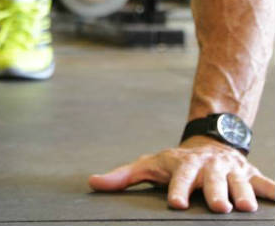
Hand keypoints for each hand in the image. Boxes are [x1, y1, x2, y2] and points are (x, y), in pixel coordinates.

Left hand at [89, 136, 274, 212]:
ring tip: (245, 209)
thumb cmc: (175, 162)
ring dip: (244, 194)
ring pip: (240, 183)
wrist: (209, 142)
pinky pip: (267, 184)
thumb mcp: (149, 164)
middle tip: (220, 207)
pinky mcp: (252, 175)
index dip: (178, 190)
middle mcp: (209, 167)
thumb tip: (92, 182)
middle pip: (213, 180)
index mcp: (184, 165)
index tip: (175, 204)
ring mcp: (232, 170)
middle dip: (216, 192)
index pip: (179, 179)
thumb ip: (123, 176)